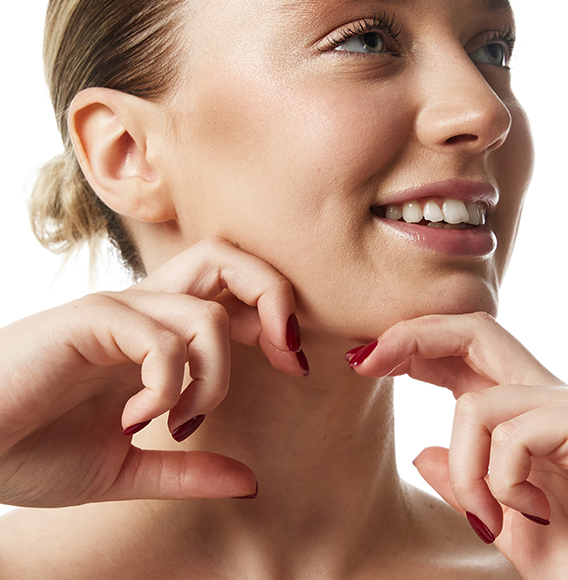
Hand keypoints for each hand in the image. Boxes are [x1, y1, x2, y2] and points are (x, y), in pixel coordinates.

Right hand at [0, 237, 304, 507]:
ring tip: (181, 420)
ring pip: (204, 314)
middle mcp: (143, 309)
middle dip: (274, 296)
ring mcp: (116, 311)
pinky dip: (165, 386)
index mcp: (157, 332)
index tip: (293, 367)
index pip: (233, 294)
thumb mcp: (127, 467)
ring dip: (213, 376)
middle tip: (287, 356)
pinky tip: (136, 420)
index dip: (277, 318)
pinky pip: (158, 340)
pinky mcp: (88, 321)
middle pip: (226, 260)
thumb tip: (249, 482)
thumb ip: (189, 471)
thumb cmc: (35, 448)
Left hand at [348, 312, 567, 579]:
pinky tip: (528, 514)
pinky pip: (510, 436)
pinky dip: (499, 483)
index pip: (464, 352)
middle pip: (473, 329)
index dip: (413, 345)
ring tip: (489, 517)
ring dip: (466, 469)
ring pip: (477, 403)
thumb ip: (469, 488)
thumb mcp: (511, 526)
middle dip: (412, 335)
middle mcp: (548, 399)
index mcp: (526, 415)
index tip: (365, 361)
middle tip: (363, 360)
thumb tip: (422, 454)